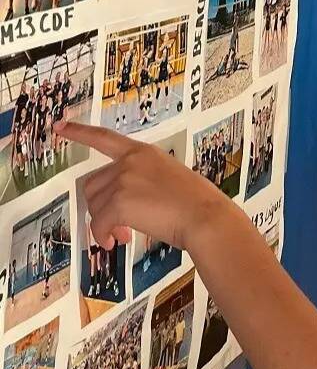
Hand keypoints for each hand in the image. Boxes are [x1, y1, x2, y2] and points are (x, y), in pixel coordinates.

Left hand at [56, 120, 237, 251]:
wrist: (205, 217)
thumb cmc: (197, 202)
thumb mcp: (169, 179)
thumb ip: (144, 182)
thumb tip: (124, 208)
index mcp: (143, 153)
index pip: (104, 138)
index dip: (79, 132)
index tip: (59, 126)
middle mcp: (129, 162)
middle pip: (93, 185)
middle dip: (100, 207)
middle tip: (118, 226)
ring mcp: (123, 180)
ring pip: (95, 206)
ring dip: (105, 224)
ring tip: (123, 236)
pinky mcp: (119, 202)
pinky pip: (99, 224)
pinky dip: (103, 236)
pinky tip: (117, 242)